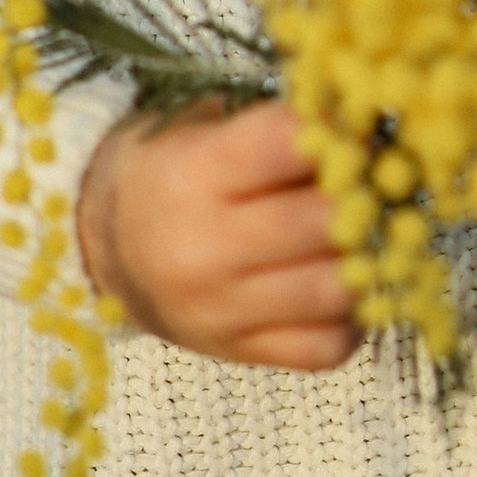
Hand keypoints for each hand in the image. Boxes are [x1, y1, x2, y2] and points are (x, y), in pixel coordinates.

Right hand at [75, 100, 360, 370]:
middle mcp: (203, 246)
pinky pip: (325, 347)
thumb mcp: (202, 126)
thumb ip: (276, 124)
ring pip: (335, 290)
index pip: (288, 143)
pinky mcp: (237, 351)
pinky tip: (341, 283)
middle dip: (362, 194)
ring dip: (365, 257)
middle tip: (372, 181)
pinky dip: (351, 317)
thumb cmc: (169, 170)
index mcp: (191, 173)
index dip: (337, 129)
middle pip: (324, 220)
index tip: (353, 128)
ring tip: (363, 232)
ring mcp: (220, 308)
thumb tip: (362, 124)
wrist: (105, 247)